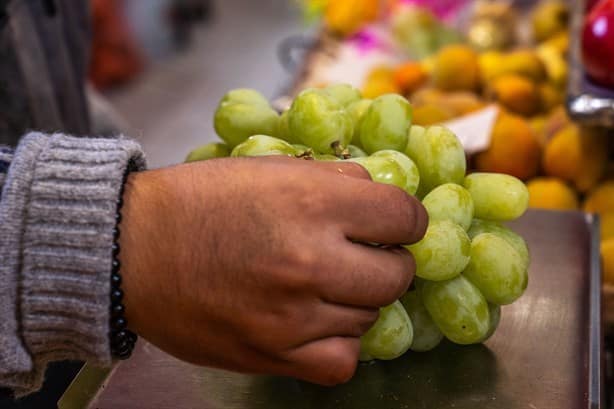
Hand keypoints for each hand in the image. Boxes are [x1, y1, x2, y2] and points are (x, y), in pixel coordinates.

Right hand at [119, 156, 426, 384]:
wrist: (133, 248)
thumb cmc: (198, 202)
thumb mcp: (267, 168)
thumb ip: (333, 179)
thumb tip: (380, 194)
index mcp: (312, 203)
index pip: (404, 217)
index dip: (405, 218)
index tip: (394, 223)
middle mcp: (310, 260)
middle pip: (396, 274)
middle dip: (389, 261)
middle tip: (365, 255)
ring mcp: (293, 315)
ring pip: (371, 317)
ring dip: (358, 300)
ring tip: (328, 285)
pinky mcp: (271, 354)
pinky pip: (341, 362)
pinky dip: (340, 343)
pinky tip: (321, 323)